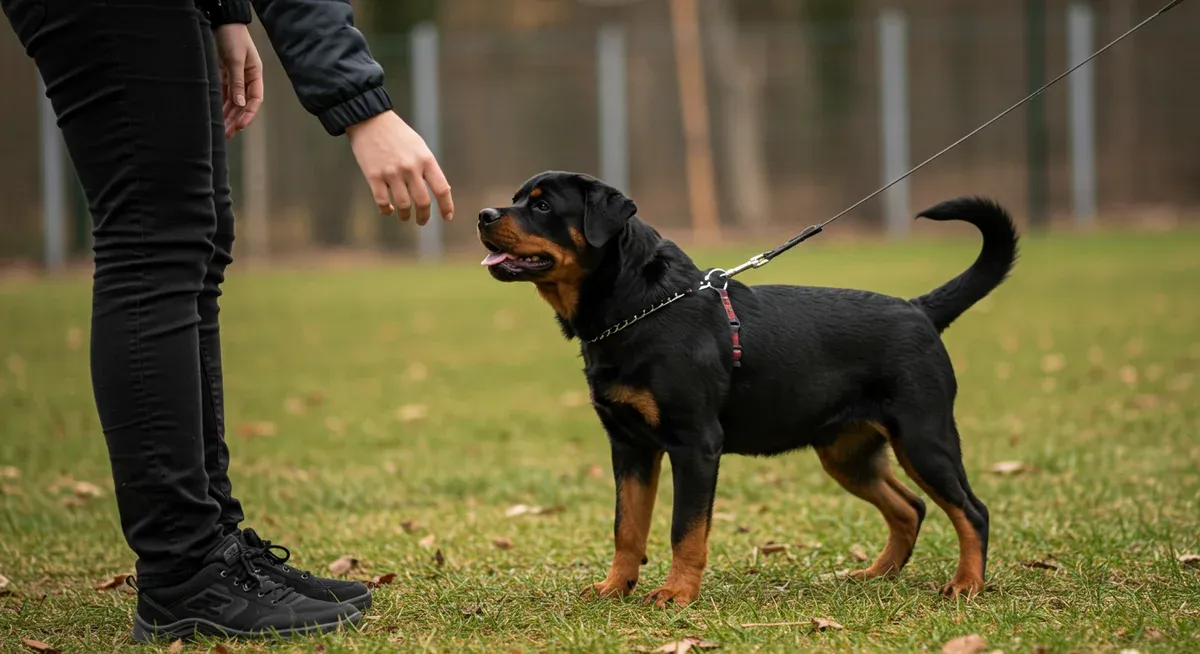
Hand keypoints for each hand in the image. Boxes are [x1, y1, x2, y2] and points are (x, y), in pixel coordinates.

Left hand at [213, 24, 263, 138]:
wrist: (223, 23)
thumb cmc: (233, 38)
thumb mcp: (236, 59)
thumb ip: (238, 81)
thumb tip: (240, 103)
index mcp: (255, 75)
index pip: (255, 99)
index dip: (249, 113)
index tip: (241, 124)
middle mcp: (247, 79)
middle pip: (243, 104)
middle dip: (236, 119)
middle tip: (228, 133)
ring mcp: (236, 78)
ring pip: (233, 102)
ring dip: (228, 116)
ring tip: (222, 130)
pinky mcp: (225, 76)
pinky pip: (223, 95)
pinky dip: (220, 105)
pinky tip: (216, 116)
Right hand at [345, 111, 453, 224]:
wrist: (370, 120)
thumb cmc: (397, 134)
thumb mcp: (419, 147)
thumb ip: (428, 168)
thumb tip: (441, 190)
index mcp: (425, 159)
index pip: (442, 189)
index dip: (446, 207)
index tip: (447, 217)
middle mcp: (411, 168)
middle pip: (423, 202)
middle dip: (424, 216)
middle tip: (422, 221)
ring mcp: (392, 173)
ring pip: (404, 205)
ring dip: (405, 215)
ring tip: (404, 216)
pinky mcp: (374, 176)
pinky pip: (383, 202)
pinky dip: (387, 210)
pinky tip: (389, 210)